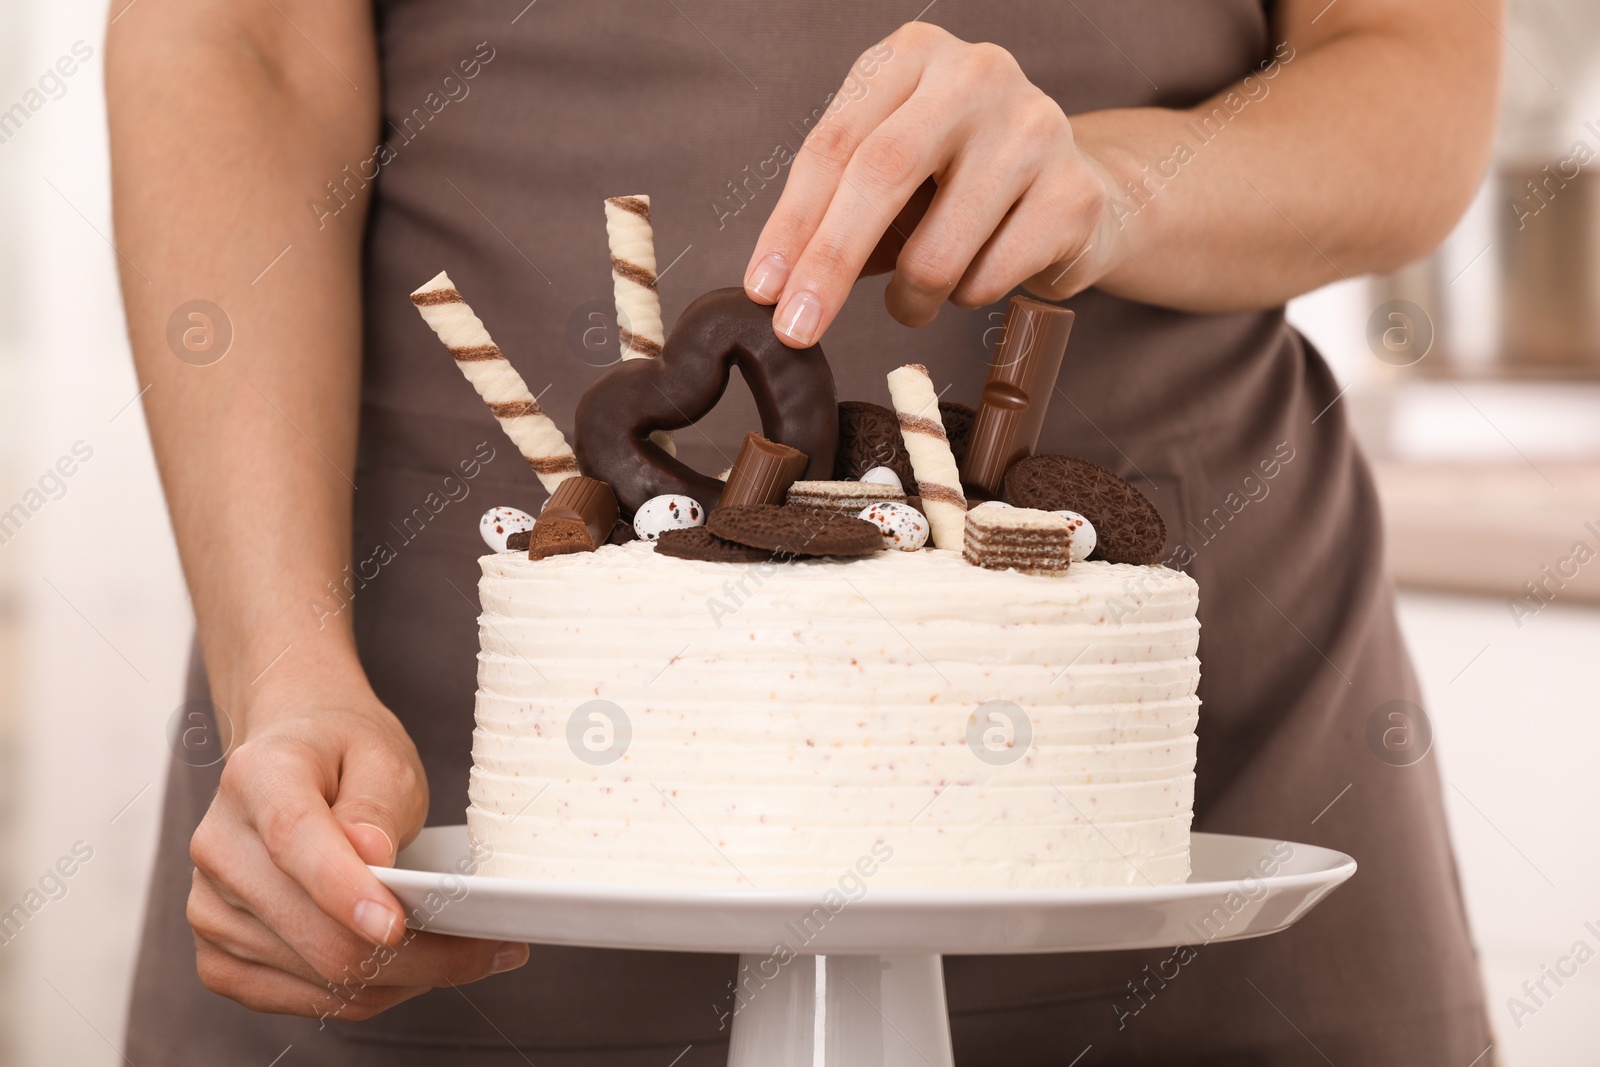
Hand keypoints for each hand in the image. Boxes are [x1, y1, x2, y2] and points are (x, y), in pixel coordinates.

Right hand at [187, 680, 526, 1019]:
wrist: (294, 756)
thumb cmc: (344, 753)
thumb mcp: (382, 755)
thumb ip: (376, 805)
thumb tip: (371, 860)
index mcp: (256, 778)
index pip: (295, 843)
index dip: (346, 891)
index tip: (399, 924)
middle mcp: (219, 847)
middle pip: (315, 932)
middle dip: (416, 954)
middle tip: (494, 948)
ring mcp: (209, 908)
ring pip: (319, 978)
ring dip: (402, 978)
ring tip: (462, 953)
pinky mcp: (218, 954)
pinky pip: (302, 1001)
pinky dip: (365, 993)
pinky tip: (409, 968)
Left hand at [743, 21, 1122, 347]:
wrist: (1072, 191)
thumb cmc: (956, 185)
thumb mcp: (890, 176)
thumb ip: (833, 211)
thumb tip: (773, 288)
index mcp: (912, 55)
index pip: (833, 144)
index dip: (791, 224)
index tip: (762, 290)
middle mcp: (976, 74)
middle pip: (880, 175)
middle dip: (828, 265)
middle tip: (797, 329)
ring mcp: (1034, 127)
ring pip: (935, 251)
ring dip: (908, 299)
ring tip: (916, 294)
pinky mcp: (1073, 193)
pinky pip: (986, 280)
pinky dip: (965, 298)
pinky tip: (981, 270)